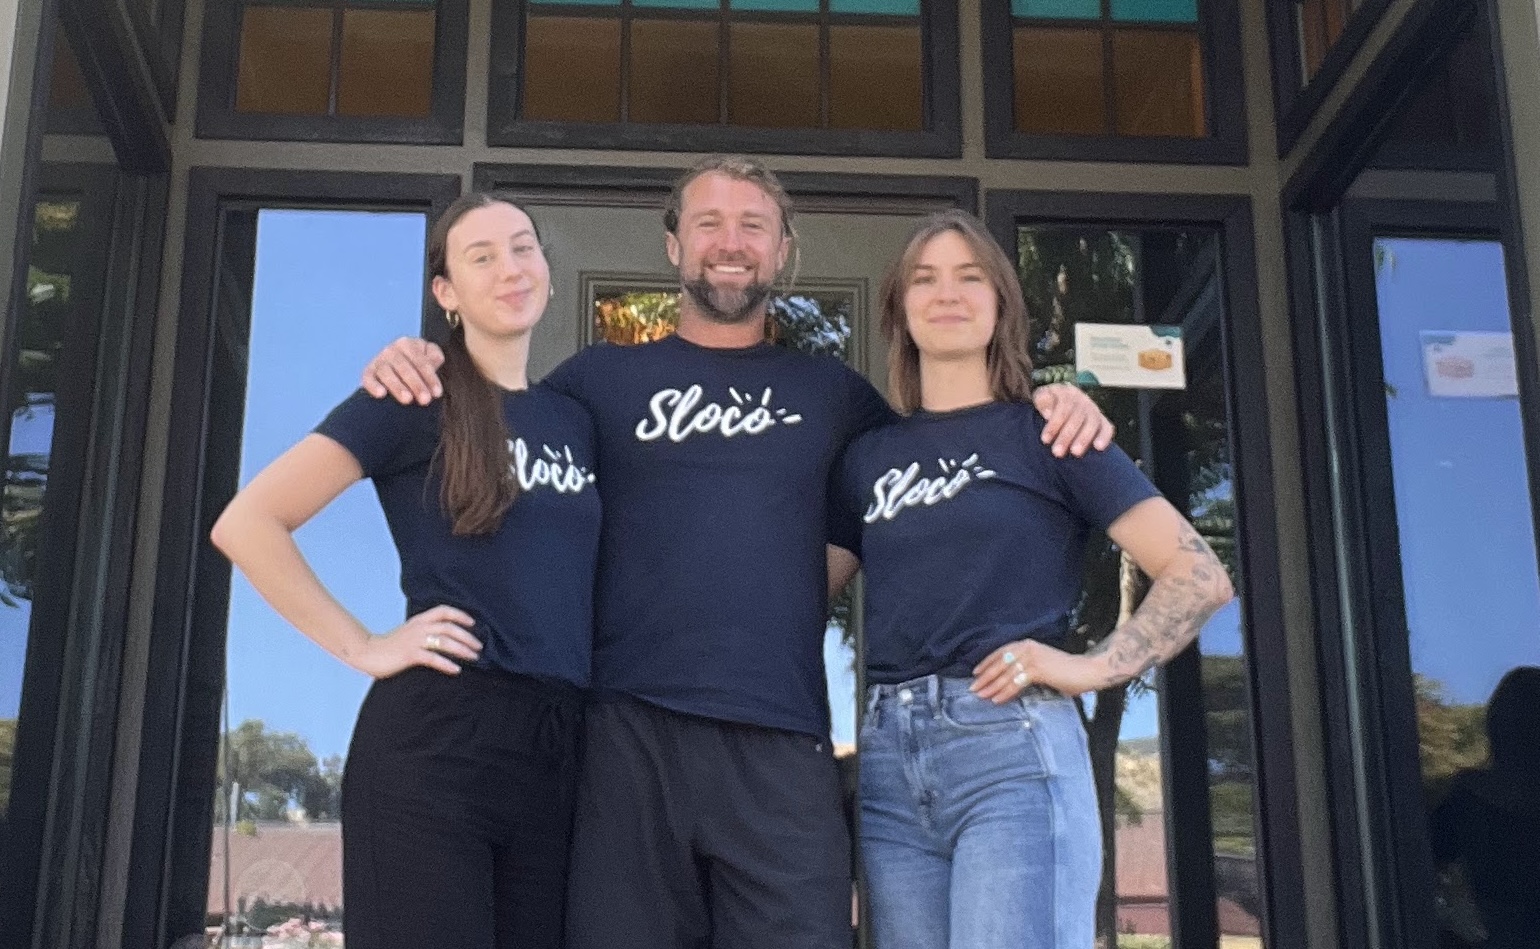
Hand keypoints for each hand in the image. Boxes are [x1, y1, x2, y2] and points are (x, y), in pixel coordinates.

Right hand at [348, 605, 480, 678]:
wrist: (367, 653)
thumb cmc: (390, 645)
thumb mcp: (409, 632)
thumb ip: (425, 631)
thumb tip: (445, 637)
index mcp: (419, 620)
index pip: (444, 611)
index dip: (460, 614)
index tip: (473, 623)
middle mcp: (419, 627)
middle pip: (449, 627)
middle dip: (467, 636)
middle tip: (479, 646)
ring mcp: (414, 640)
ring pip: (444, 641)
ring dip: (462, 649)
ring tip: (474, 657)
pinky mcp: (409, 655)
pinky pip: (432, 658)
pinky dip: (446, 664)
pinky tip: (456, 669)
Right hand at [363, 337, 445, 404]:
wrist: (398, 370)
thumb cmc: (417, 365)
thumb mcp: (428, 357)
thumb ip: (434, 358)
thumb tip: (433, 361)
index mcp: (407, 343)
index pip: (421, 361)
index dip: (430, 377)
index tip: (437, 394)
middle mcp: (391, 350)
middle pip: (404, 367)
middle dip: (416, 384)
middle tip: (425, 400)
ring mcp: (378, 361)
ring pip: (386, 372)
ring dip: (397, 386)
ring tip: (407, 400)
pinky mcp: (368, 372)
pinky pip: (368, 378)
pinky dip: (373, 386)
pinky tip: (381, 394)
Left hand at [971, 639, 1109, 700]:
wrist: (1088, 670)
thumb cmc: (1068, 671)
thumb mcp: (1043, 666)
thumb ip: (1027, 669)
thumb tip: (1011, 680)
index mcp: (1028, 644)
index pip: (1001, 652)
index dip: (987, 662)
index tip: (975, 672)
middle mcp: (1027, 647)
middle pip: (1000, 663)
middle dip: (985, 676)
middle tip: (973, 688)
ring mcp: (1032, 657)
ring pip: (1005, 674)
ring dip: (991, 686)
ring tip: (981, 695)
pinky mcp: (1038, 669)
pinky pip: (1016, 683)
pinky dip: (1005, 692)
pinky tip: (997, 699)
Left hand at [1032, 383, 1114, 457]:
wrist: (1063, 399)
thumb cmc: (1049, 403)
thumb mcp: (1041, 397)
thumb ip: (1043, 401)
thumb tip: (1048, 413)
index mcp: (1066, 393)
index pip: (1063, 407)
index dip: (1054, 424)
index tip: (1045, 440)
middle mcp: (1082, 400)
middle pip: (1077, 416)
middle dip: (1067, 436)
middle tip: (1057, 453)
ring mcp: (1093, 410)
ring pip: (1092, 422)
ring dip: (1084, 438)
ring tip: (1075, 452)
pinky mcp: (1102, 421)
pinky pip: (1107, 428)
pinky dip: (1104, 437)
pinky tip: (1099, 448)